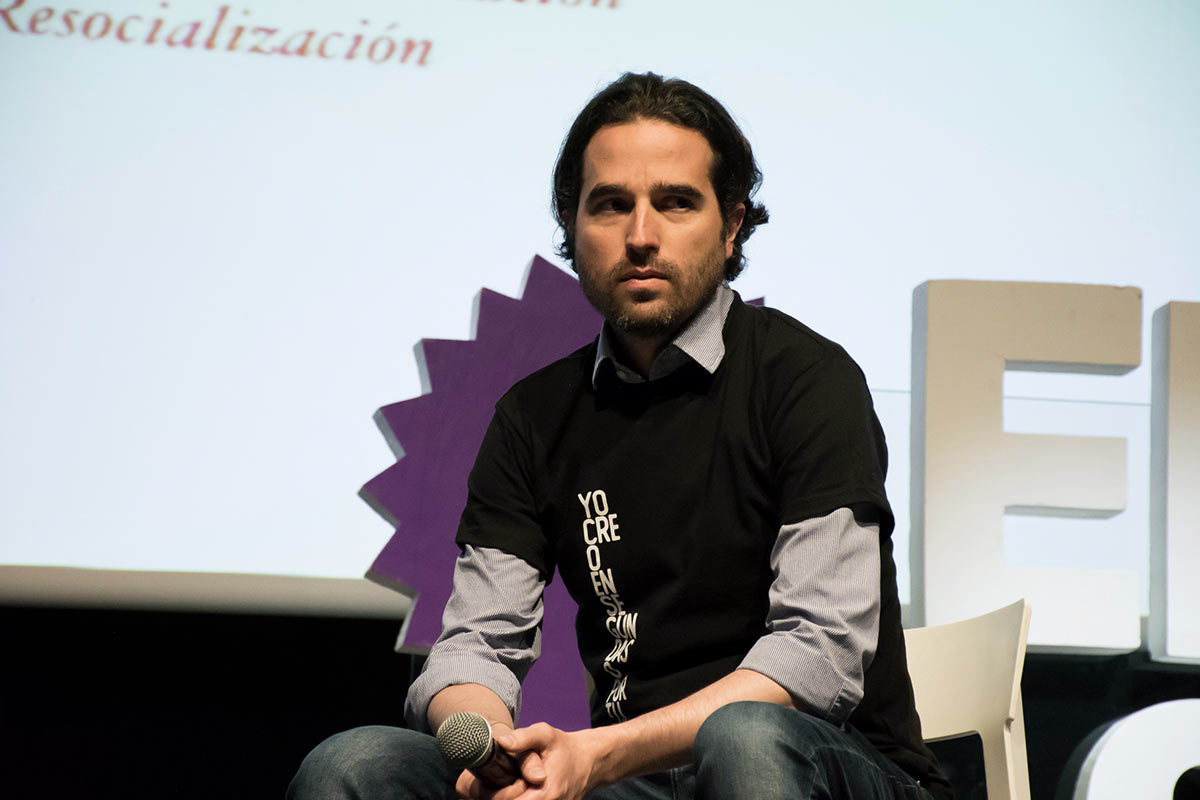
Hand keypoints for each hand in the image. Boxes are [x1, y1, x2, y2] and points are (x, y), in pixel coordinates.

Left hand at [455, 722, 600, 799]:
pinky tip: (508, 790)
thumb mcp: (545, 734)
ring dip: (504, 799)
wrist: (588, 761)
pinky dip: (513, 799)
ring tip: (497, 786)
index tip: (486, 779)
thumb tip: (501, 741)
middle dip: (495, 797)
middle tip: (487, 783)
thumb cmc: (563, 747)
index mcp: (547, 793)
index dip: (494, 794)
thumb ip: (523, 737)